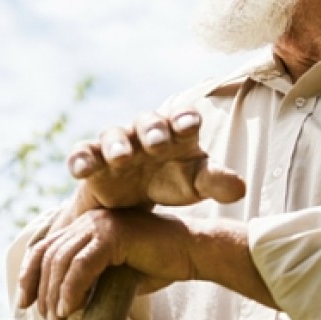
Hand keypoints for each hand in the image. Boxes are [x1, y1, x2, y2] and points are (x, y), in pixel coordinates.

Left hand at [18, 208, 182, 319]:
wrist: (193, 253)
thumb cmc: (158, 265)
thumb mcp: (114, 274)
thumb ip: (89, 282)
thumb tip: (63, 310)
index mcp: (85, 226)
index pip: (45, 249)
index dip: (29, 276)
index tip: (24, 304)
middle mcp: (88, 220)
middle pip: (48, 256)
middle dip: (42, 294)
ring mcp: (100, 225)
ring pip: (61, 262)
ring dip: (55, 297)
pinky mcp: (113, 235)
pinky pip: (82, 264)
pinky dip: (72, 289)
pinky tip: (72, 310)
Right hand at [63, 109, 244, 218]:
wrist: (132, 201)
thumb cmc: (171, 181)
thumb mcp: (195, 184)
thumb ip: (216, 182)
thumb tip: (240, 188)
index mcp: (175, 133)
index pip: (182, 118)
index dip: (184, 119)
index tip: (188, 125)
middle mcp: (144, 132)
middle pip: (147, 121)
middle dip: (152, 129)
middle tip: (157, 142)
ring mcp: (116, 144)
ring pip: (113, 135)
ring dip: (116, 143)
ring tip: (120, 157)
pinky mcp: (91, 160)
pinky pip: (82, 154)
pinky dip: (80, 159)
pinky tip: (80, 169)